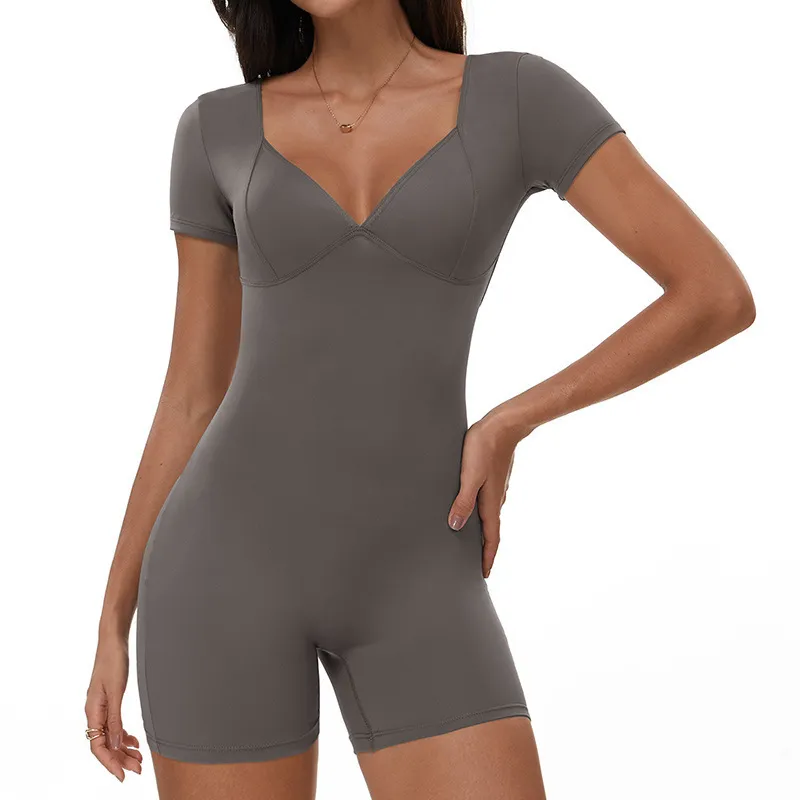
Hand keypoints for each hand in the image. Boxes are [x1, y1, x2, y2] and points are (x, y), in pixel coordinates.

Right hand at [85, 637, 142, 781]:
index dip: (110, 762)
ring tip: (139, 759)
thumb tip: (113, 744)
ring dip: (123, 749)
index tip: (123, 775)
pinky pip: (114, 725)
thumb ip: (114, 719)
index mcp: (92, 711)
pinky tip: (134, 741)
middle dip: (121, 758)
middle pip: (105, 744)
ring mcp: (101, 707)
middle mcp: (94, 712)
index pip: (98, 746)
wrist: (113, 641)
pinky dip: (124, 735)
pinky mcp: (109, 700)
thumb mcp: (116, 691)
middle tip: (138, 768)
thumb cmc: (113, 661)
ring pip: (110, 736)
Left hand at [448, 410, 525, 577]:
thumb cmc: (484, 447)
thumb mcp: (470, 475)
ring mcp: (496, 488)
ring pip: (489, 516)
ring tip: (471, 541)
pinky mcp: (493, 477)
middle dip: (484, 549)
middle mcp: (496, 499)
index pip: (491, 538)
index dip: (487, 557)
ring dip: (482, 531)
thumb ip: (463, 501)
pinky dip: (481, 514)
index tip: (484, 575)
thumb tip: (456, 527)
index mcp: (491, 503)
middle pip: (491, 531)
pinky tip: (472, 510)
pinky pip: (487, 503)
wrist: (505, 424)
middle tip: (476, 565)